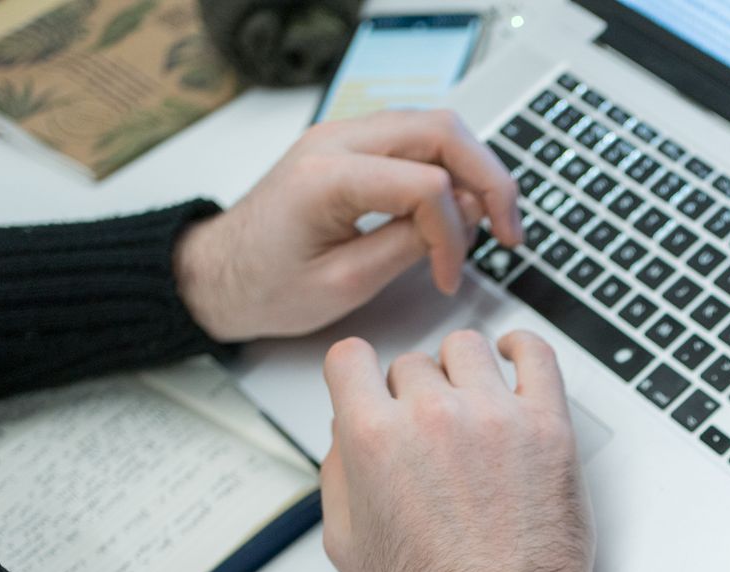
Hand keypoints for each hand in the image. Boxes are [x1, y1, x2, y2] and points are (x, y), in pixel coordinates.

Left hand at [174, 110, 521, 341]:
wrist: (219, 275)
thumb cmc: (265, 286)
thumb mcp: (344, 283)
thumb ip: (409, 245)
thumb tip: (465, 218)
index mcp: (326, 176)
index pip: (425, 183)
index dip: (453, 234)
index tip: (450, 276)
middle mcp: (336, 140)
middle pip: (443, 131)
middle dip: (489, 180)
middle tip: (510, 231)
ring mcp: (344, 136)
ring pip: (437, 127)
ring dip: (476, 171)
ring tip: (493, 221)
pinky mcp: (353, 147)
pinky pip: (418, 140)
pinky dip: (451, 169)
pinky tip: (462, 208)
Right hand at [320, 329, 608, 571]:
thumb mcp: (346, 543)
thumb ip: (338, 473)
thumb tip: (346, 431)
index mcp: (374, 437)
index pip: (350, 359)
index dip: (359, 375)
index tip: (373, 385)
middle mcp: (432, 417)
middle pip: (413, 364)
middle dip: (416, 394)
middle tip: (433, 435)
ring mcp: (494, 416)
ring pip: (468, 350)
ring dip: (464, 373)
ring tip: (474, 407)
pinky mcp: (547, 425)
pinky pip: (536, 354)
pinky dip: (522, 350)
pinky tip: (516, 363)